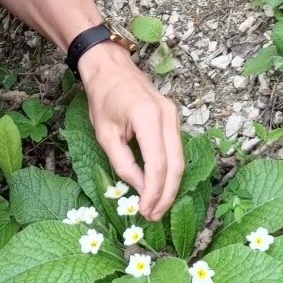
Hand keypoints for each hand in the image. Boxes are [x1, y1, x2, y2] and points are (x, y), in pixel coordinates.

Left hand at [78, 42, 182, 219]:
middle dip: (166, 194)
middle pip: (175, 165)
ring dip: (171, 186)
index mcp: (147, 117)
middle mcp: (167, 116)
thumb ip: (123, 163)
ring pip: (180, 159)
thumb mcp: (105, 134)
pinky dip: (170, 171)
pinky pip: (176, 150)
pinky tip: (161, 187)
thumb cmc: (102, 97)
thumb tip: (139, 189)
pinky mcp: (173, 118)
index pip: (157, 164)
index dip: (153, 191)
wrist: (110, 67)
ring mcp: (174, 116)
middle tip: (154, 216)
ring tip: (157, 207)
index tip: (145, 210)